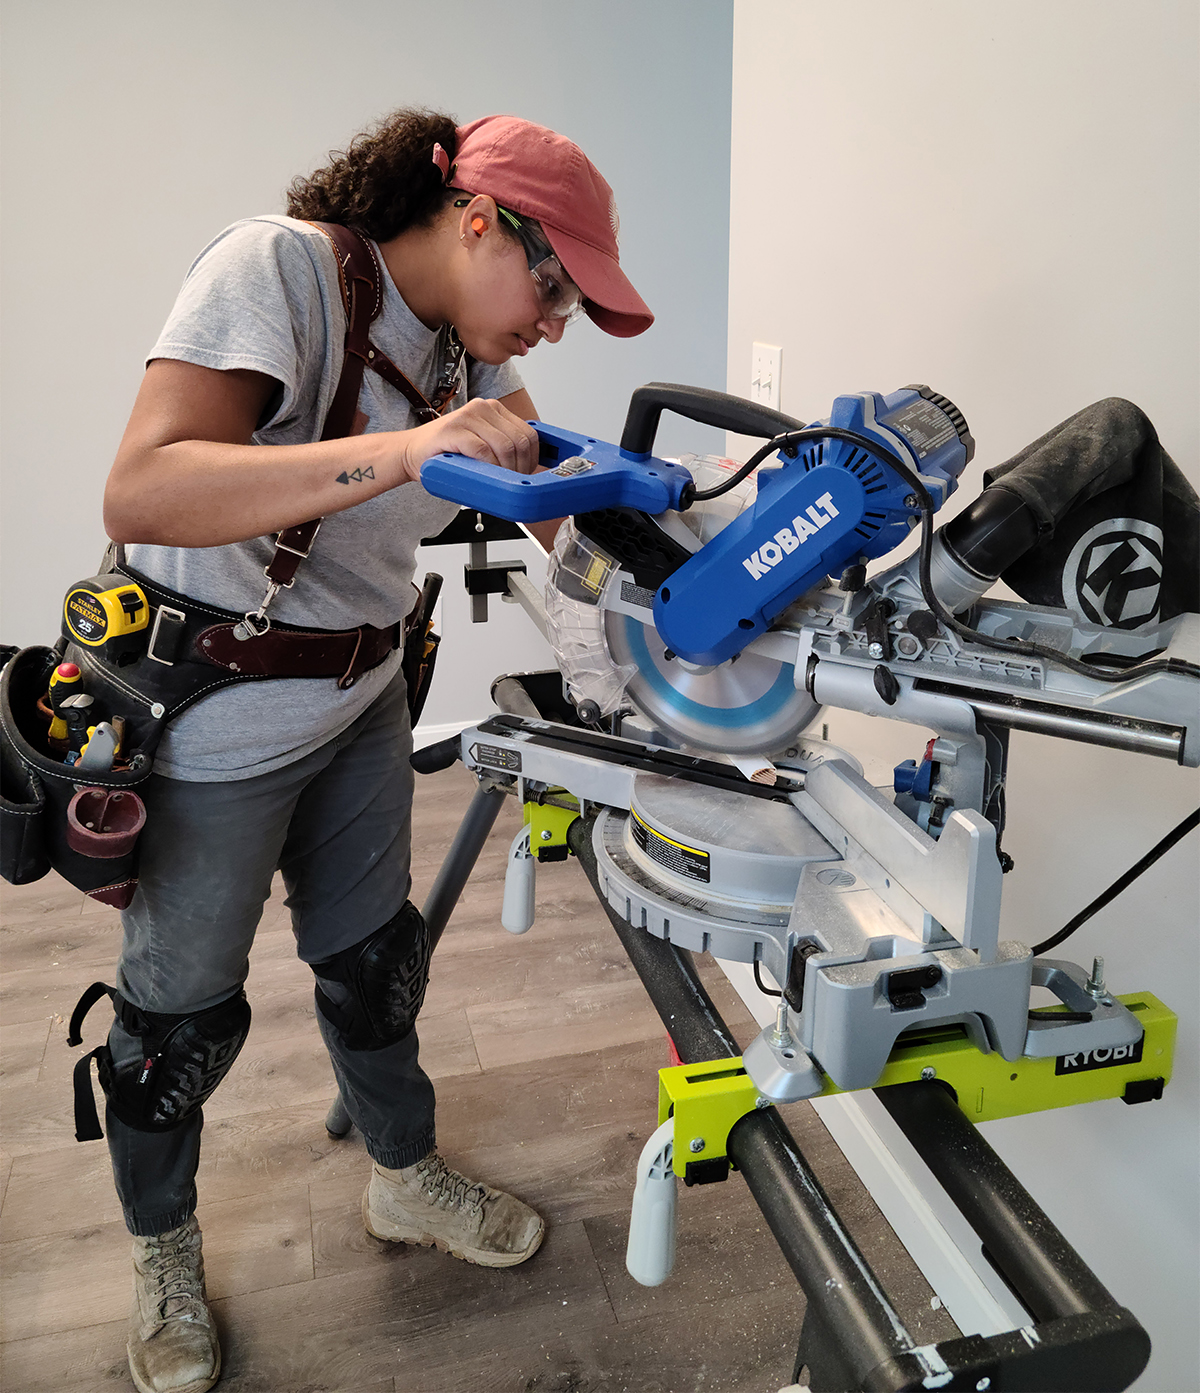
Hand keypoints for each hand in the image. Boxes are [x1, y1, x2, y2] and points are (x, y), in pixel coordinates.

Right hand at [399, 398, 538, 482]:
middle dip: (521, 468)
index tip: (525, 475)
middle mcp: (483, 408)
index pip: (529, 433)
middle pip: (520, 441)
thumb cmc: (446, 452)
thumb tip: (531, 467)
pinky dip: (488, 468)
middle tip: (512, 483)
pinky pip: (482, 451)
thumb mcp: (483, 444)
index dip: (532, 459)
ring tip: (499, 482)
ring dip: (506, 470)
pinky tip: (484, 476)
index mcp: (494, 409)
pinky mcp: (454, 430)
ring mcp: (468, 417)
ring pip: (504, 446)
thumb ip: (503, 447)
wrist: (411, 452)